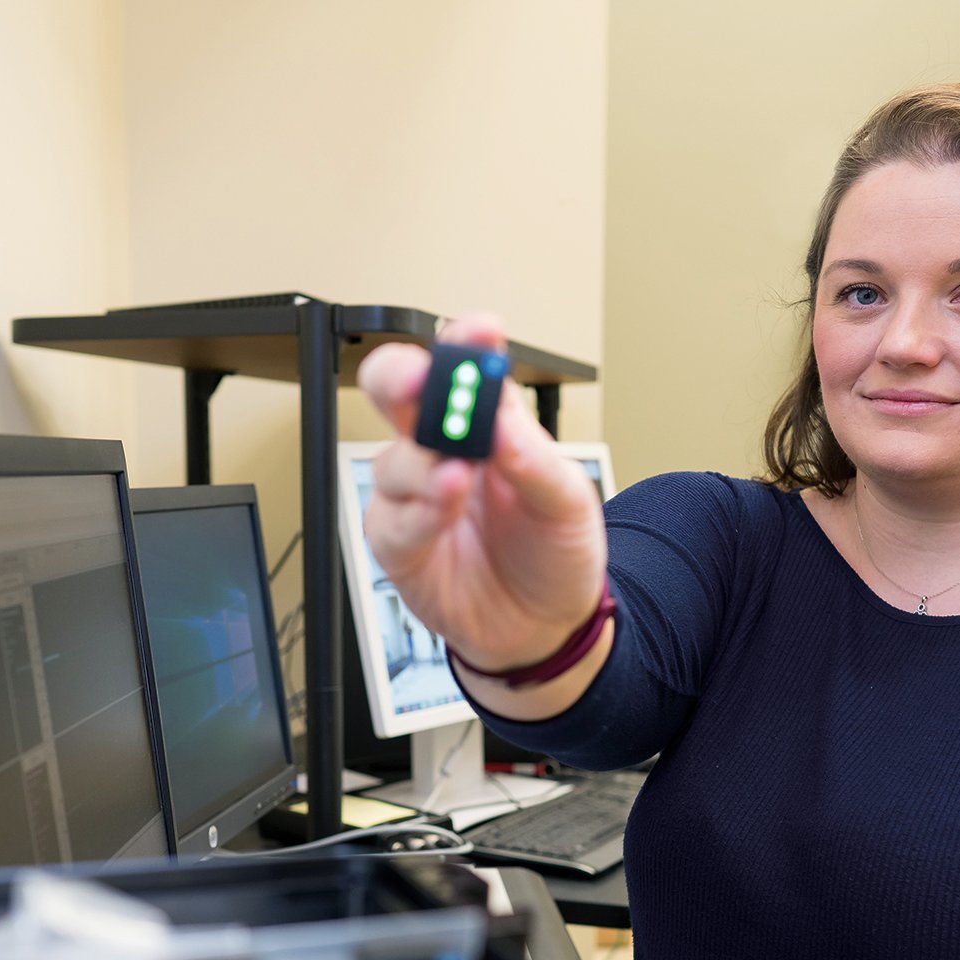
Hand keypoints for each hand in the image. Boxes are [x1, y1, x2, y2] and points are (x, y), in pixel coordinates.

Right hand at [357, 314, 607, 671]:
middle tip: (422, 381)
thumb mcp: (569, 502)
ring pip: (391, 459)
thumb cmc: (553, 552)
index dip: (465, 341)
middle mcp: (443, 450)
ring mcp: (416, 495)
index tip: (479, 330)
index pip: (466, 366)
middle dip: (401, 376)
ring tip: (457, 476)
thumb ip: (536, 459)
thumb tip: (502, 420)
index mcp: (488, 423)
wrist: (544, 628)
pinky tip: (442, 509)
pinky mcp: (399, 543)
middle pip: (397, 392)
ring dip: (421, 463)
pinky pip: (390, 520)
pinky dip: (416, 512)